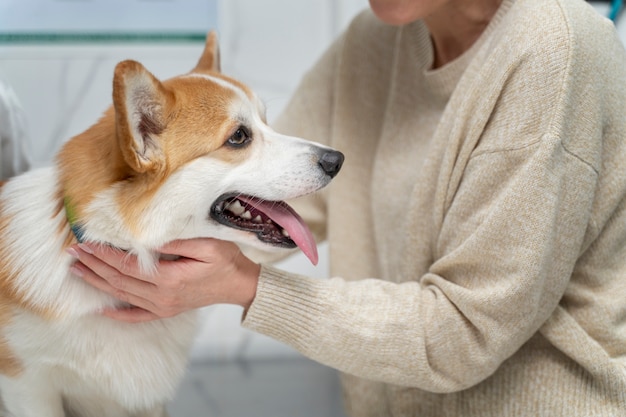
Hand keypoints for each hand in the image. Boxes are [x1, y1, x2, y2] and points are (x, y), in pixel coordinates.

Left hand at [67, 238, 260, 322]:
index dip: (104, 255)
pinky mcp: (166, 311)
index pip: (127, 266)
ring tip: (78, 271)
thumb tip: (146, 238)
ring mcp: (163, 307)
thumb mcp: (207, 245)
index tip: (86, 242)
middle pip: (119, 281)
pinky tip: (100, 309)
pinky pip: (135, 315)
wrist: (240, 285)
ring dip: (98, 283)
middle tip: (73, 253)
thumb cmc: (226, 261)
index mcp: (170, 279)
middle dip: (94, 266)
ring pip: (121, 296)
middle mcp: (162, 297)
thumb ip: (176, 242)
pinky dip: (116, 313)